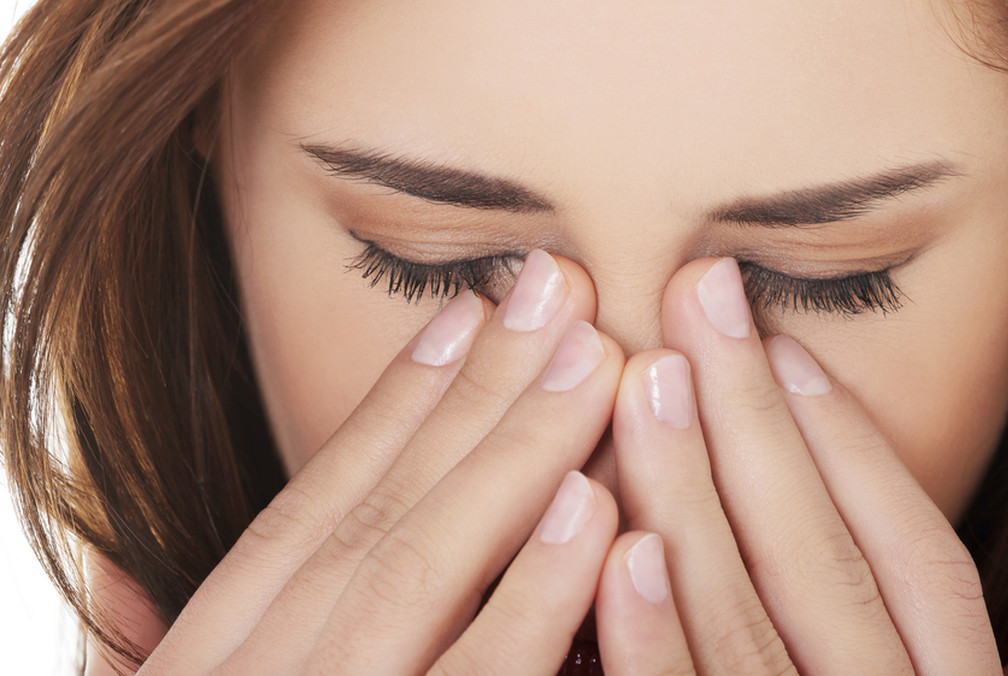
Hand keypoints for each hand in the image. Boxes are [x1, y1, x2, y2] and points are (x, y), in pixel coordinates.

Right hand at [133, 250, 688, 674]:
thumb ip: (165, 650)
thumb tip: (122, 578)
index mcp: (216, 656)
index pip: (312, 511)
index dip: (394, 406)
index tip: (468, 312)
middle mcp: (266, 672)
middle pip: (378, 514)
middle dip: (476, 395)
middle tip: (561, 291)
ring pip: (418, 572)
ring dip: (511, 458)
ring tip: (593, 361)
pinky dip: (530, 600)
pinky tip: (596, 513)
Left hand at [600, 257, 1007, 674]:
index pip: (921, 558)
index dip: (856, 447)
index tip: (786, 343)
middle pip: (824, 558)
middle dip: (757, 420)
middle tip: (697, 295)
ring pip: (741, 614)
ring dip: (691, 491)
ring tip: (646, 374)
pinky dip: (649, 633)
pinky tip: (617, 540)